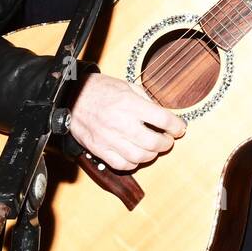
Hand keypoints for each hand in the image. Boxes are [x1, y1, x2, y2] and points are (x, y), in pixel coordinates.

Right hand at [69, 73, 186, 170]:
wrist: (71, 96)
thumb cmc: (101, 90)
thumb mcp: (128, 86)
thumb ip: (147, 101)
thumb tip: (165, 116)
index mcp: (129, 104)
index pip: (162, 120)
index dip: (176, 126)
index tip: (180, 128)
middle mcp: (120, 123)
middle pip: (153, 142)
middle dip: (166, 143)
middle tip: (168, 139)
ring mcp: (108, 138)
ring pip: (139, 157)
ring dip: (152, 154)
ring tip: (153, 147)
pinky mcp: (98, 149)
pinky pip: (121, 164)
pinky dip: (133, 163)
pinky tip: (136, 154)